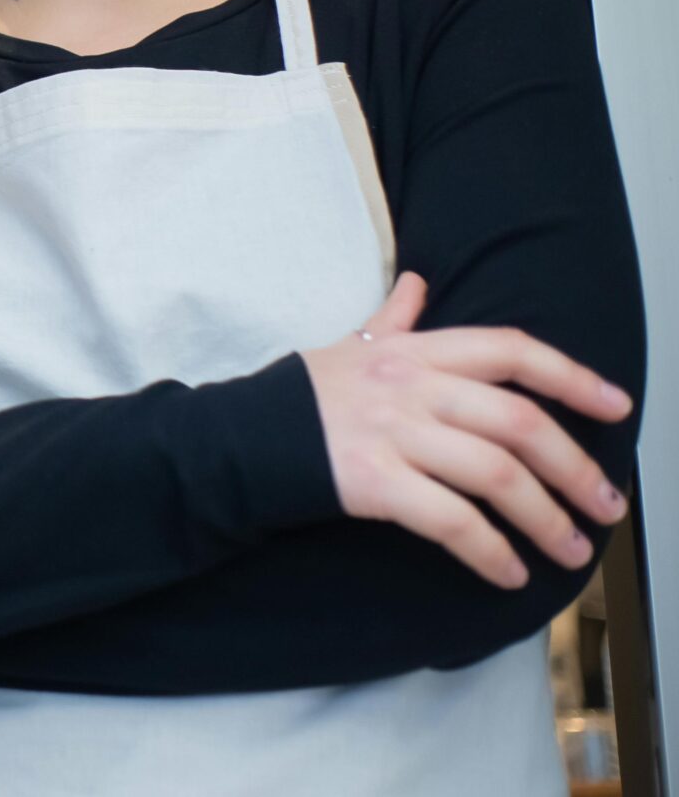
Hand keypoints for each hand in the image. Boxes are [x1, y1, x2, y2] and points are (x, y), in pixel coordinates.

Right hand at [304, 272, 632, 587]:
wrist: (238, 437)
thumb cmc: (302, 395)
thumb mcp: (350, 346)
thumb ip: (393, 318)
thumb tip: (417, 283)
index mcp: (414, 351)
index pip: (509, 350)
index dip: (571, 376)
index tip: (617, 405)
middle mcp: (411, 387)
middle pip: (519, 422)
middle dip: (576, 467)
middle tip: (605, 505)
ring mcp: (393, 434)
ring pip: (497, 476)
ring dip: (547, 520)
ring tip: (571, 550)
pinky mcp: (374, 483)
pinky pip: (451, 521)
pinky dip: (490, 552)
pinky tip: (509, 573)